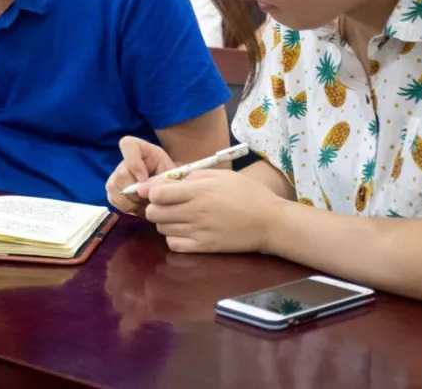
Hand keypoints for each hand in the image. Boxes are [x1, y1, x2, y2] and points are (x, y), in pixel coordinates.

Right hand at [105, 136, 174, 216]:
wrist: (167, 191)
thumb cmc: (172, 180)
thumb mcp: (173, 175)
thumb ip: (161, 179)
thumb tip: (143, 187)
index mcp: (142, 150)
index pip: (128, 144)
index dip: (133, 162)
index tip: (144, 179)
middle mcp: (125, 161)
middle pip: (120, 174)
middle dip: (136, 191)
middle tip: (150, 197)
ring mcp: (116, 176)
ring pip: (114, 188)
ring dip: (131, 201)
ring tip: (145, 202)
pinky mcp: (112, 191)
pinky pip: (113, 200)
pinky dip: (127, 207)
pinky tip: (139, 206)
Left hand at [145, 168, 283, 252]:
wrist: (269, 221)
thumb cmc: (246, 193)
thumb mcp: (220, 175)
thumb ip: (192, 176)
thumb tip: (166, 182)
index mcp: (199, 190)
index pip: (158, 194)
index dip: (152, 191)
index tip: (156, 190)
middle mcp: (195, 211)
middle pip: (154, 213)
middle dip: (154, 207)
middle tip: (165, 204)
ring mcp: (199, 231)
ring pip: (162, 229)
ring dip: (164, 222)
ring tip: (177, 216)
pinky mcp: (204, 247)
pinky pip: (173, 245)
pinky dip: (173, 237)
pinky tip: (183, 231)